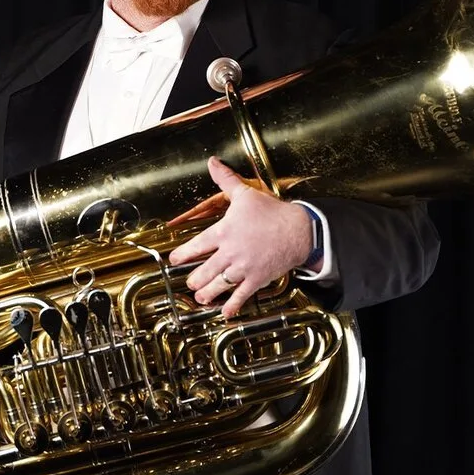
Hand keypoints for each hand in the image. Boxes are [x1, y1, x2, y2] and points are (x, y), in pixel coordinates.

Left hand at [168, 156, 313, 317]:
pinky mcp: (257, 279)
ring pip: (218, 286)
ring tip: (201, 297)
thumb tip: (212, 162)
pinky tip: (225, 311)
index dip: (182, 255)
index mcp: (224, 232)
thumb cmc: (272, 212)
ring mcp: (243, 268)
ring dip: (207, 294)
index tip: (174, 260)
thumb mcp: (245, 194)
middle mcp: (230, 252)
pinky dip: (232, 305)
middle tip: (190, 283)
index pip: (196, 246)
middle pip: (204, 271)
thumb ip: (225, 180)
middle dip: (194, 280)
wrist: (299, 230)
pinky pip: (241, 296)